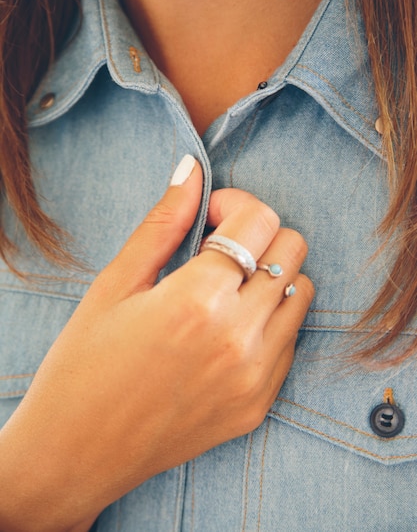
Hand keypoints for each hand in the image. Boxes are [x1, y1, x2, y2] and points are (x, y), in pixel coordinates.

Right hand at [0, 155, 312, 531]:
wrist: (77, 452)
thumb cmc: (84, 363)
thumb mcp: (115, 284)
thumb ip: (164, 222)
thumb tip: (192, 169)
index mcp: (198, 300)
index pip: (261, 220)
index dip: (236, 204)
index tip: (209, 215)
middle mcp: (239, 338)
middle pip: (292, 249)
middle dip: (259, 235)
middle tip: (217, 249)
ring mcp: (254, 377)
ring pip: (300, 293)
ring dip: (270, 276)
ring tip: (224, 288)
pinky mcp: (258, 404)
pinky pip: (290, 340)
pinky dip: (269, 320)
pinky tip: (227, 327)